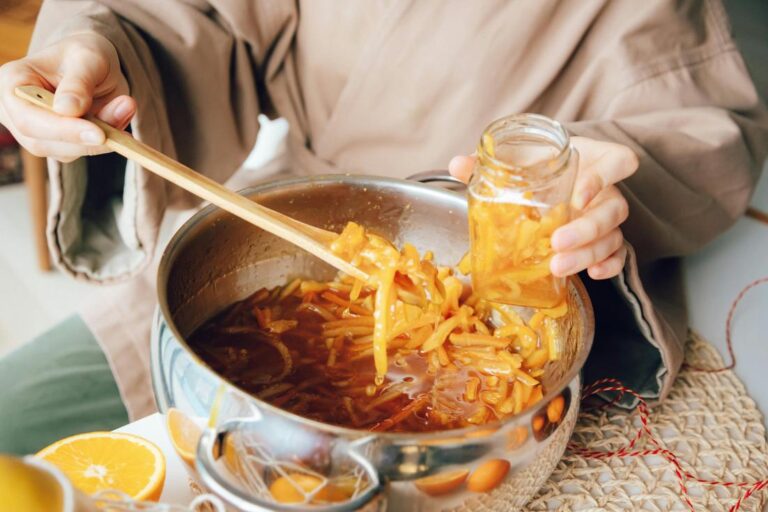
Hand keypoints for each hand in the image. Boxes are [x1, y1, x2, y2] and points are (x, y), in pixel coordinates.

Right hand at [0, 32, 135, 162]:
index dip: (63, 130)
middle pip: (43, 142)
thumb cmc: (84, 55)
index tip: (99, 134)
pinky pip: (82, 150)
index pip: (28, 118)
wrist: (93, 65)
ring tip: (125, 107)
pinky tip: (120, 119)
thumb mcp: (87, 58)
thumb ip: (79, 82)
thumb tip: (67, 110)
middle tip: (122, 125)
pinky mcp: (58, 144)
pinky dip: (106, 140)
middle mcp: (16, 112)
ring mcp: (36, 131)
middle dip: (85, 139)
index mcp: (12, 83)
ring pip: (66, 151)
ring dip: (101, 138)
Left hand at [448, 136, 637, 279]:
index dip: (604, 177)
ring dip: (587, 253)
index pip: (620, 161)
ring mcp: (607, 217)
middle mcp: (607, 189)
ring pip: (613, 236)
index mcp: (595, 160)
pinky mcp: (606, 239)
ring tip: (557, 267)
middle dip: (586, 229)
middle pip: (614, 209)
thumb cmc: (540, 161)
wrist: (553, 171)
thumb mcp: (521, 156)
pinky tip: (592, 275)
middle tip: (556, 242)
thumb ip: (493, 160)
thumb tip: (456, 165)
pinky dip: (609, 266)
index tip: (578, 194)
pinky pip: (619, 255)